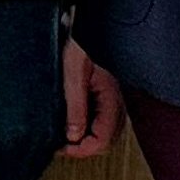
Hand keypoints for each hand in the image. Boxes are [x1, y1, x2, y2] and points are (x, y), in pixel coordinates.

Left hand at [60, 38, 126, 157]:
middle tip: (61, 146)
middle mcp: (117, 103)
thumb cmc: (82, 47)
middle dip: (83, 148)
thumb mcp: (73, 78)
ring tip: (65, 138)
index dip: (81, 150)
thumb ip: (75, 108)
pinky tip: (74, 125)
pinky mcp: (107, 97)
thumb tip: (73, 136)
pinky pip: (102, 122)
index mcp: (111, 100)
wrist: (88, 30)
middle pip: (106, 141)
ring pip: (105, 134)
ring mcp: (114, 101)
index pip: (103, 140)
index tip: (62, 148)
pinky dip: (88, 129)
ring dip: (86, 140)